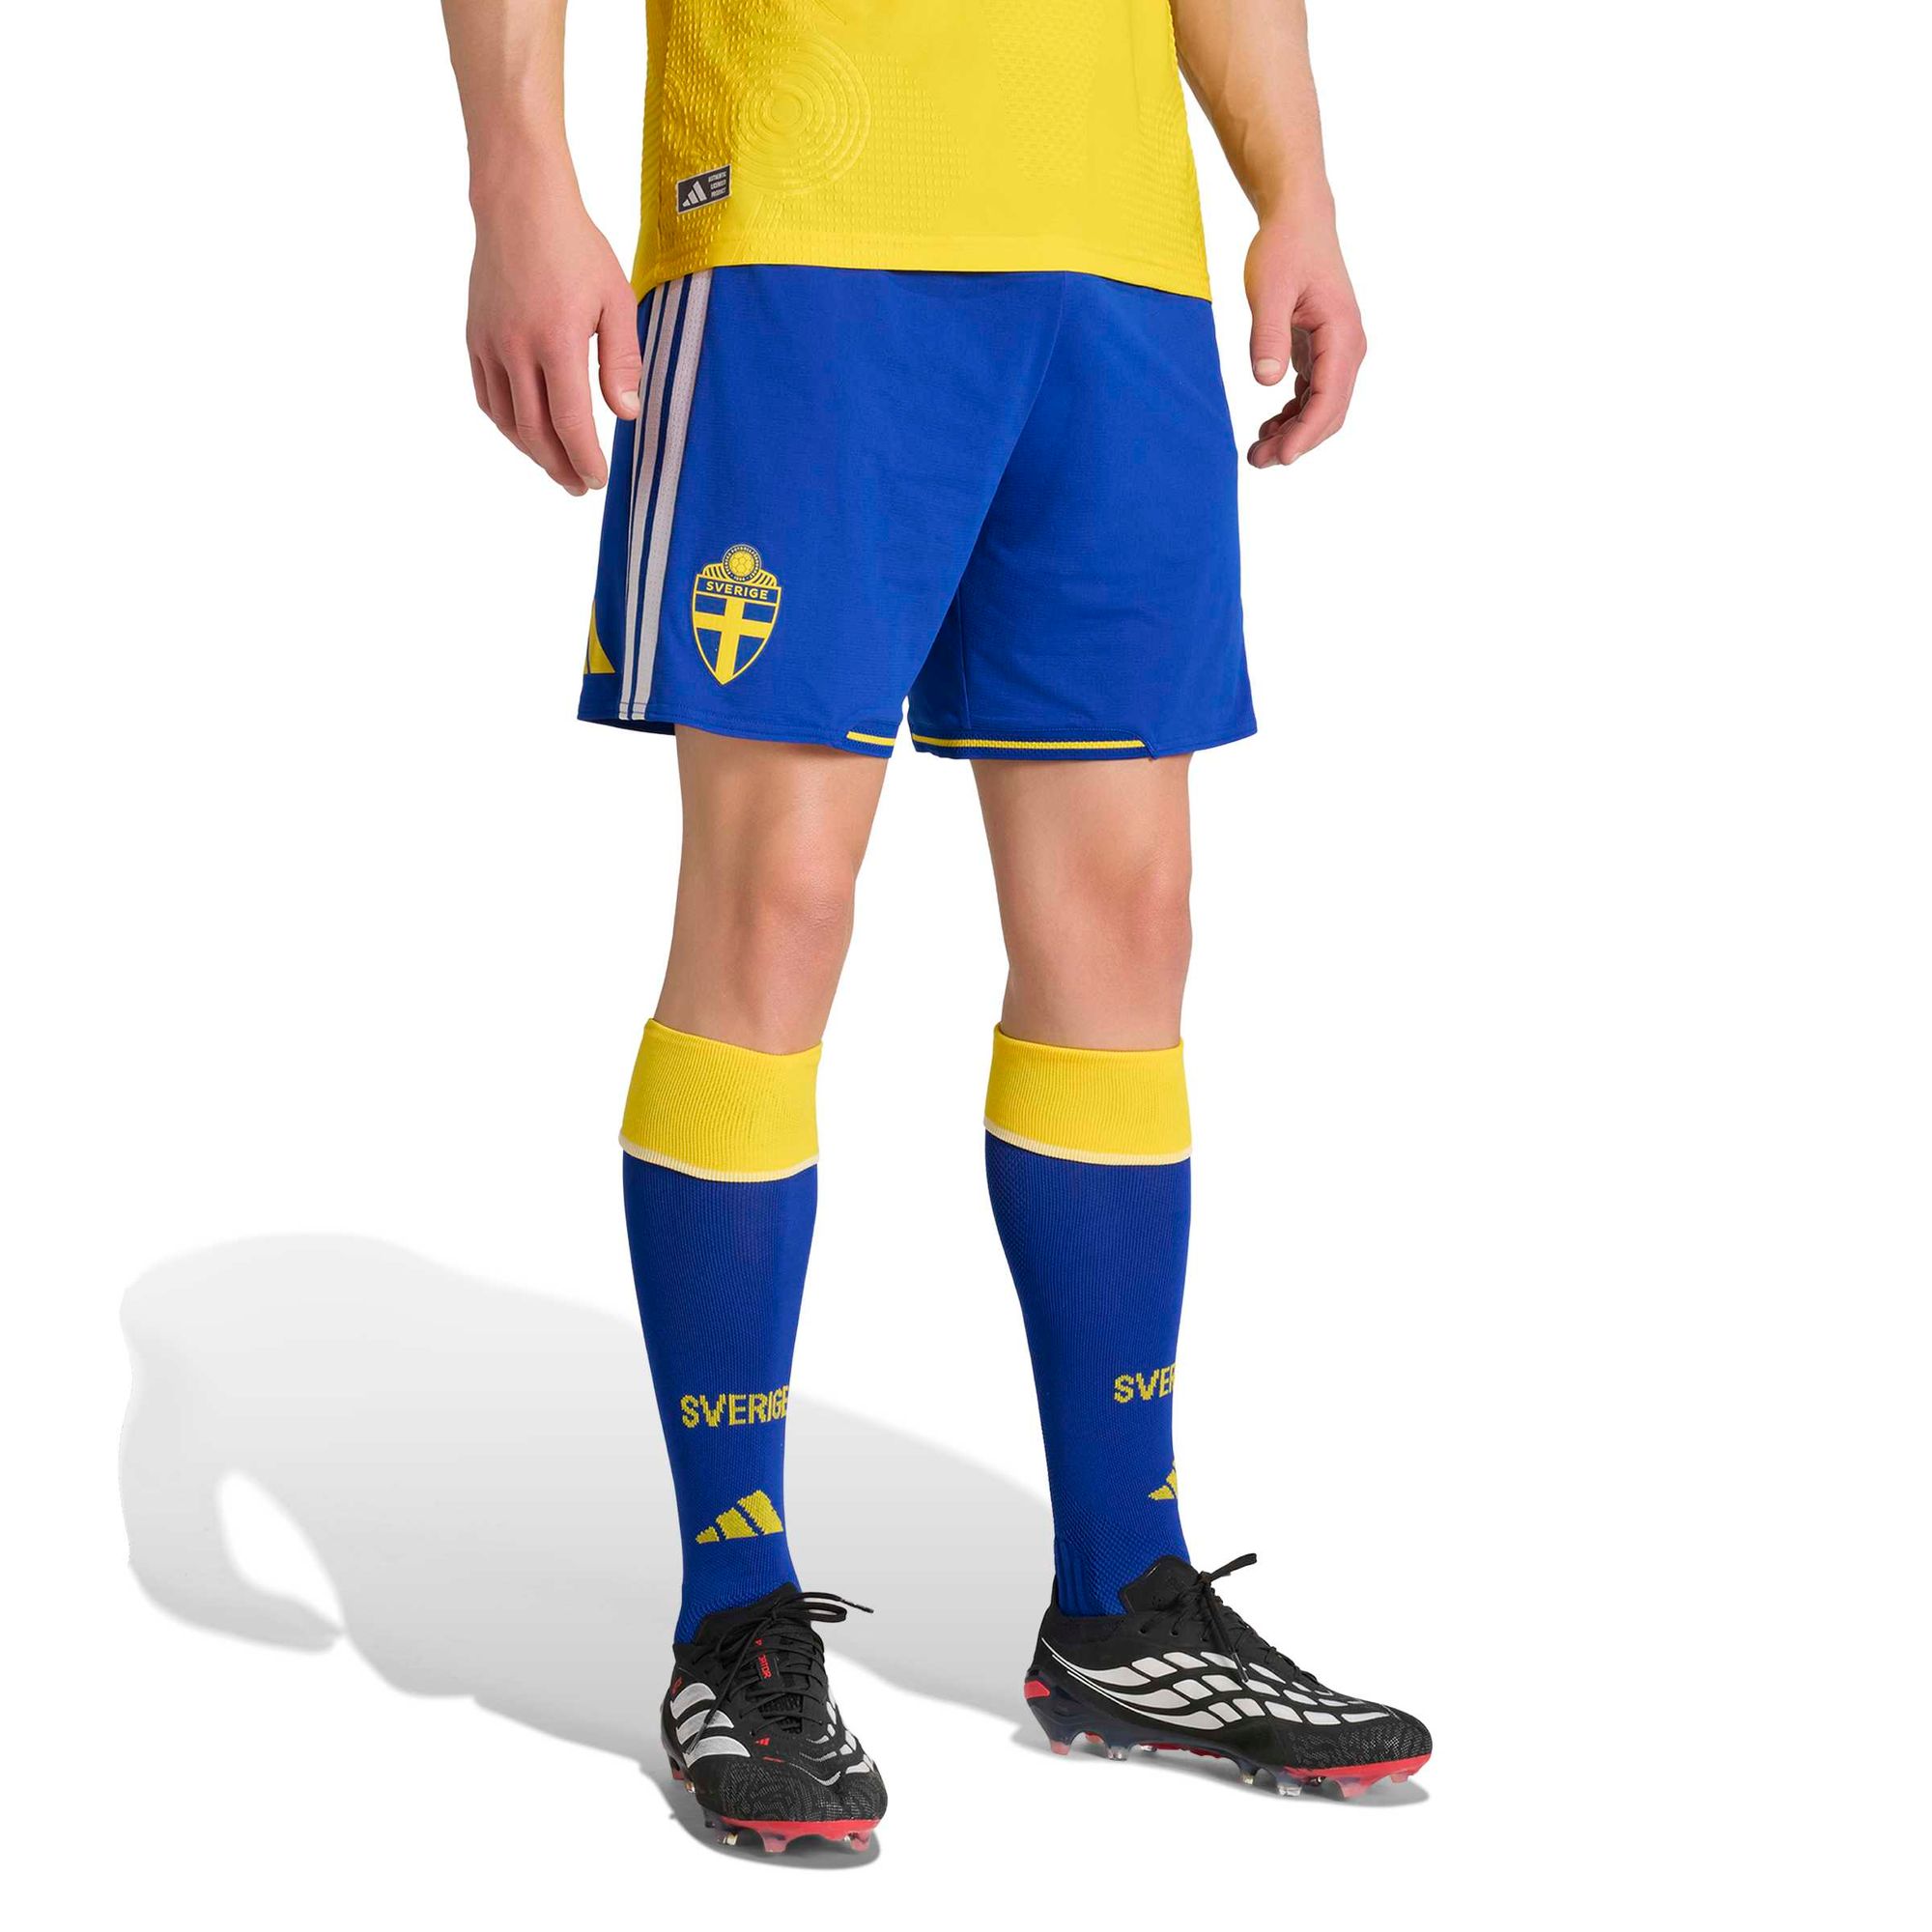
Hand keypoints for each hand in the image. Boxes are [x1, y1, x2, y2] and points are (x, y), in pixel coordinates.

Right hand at [466, 177, 641, 493]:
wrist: (519, 204)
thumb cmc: (575, 248)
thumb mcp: (616, 300)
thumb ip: (622, 361)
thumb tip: (626, 414)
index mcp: (557, 340)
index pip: (569, 421)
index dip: (584, 458)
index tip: (597, 479)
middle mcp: (516, 347)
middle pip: (535, 431)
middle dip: (559, 466)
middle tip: (579, 486)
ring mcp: (490, 344)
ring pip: (507, 420)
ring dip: (532, 452)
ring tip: (557, 466)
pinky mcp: (475, 337)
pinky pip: (487, 396)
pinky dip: (507, 424)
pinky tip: (527, 433)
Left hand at [1243, 208, 1365, 467]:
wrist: (1298, 220)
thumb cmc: (1284, 249)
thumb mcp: (1268, 290)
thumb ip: (1267, 335)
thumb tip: (1266, 381)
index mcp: (1342, 335)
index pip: (1329, 399)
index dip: (1305, 433)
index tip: (1280, 457)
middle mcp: (1347, 348)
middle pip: (1329, 412)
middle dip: (1297, 442)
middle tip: (1256, 461)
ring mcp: (1337, 351)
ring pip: (1321, 407)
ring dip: (1293, 432)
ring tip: (1256, 451)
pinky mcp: (1323, 350)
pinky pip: (1313, 394)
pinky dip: (1293, 414)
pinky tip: (1267, 425)